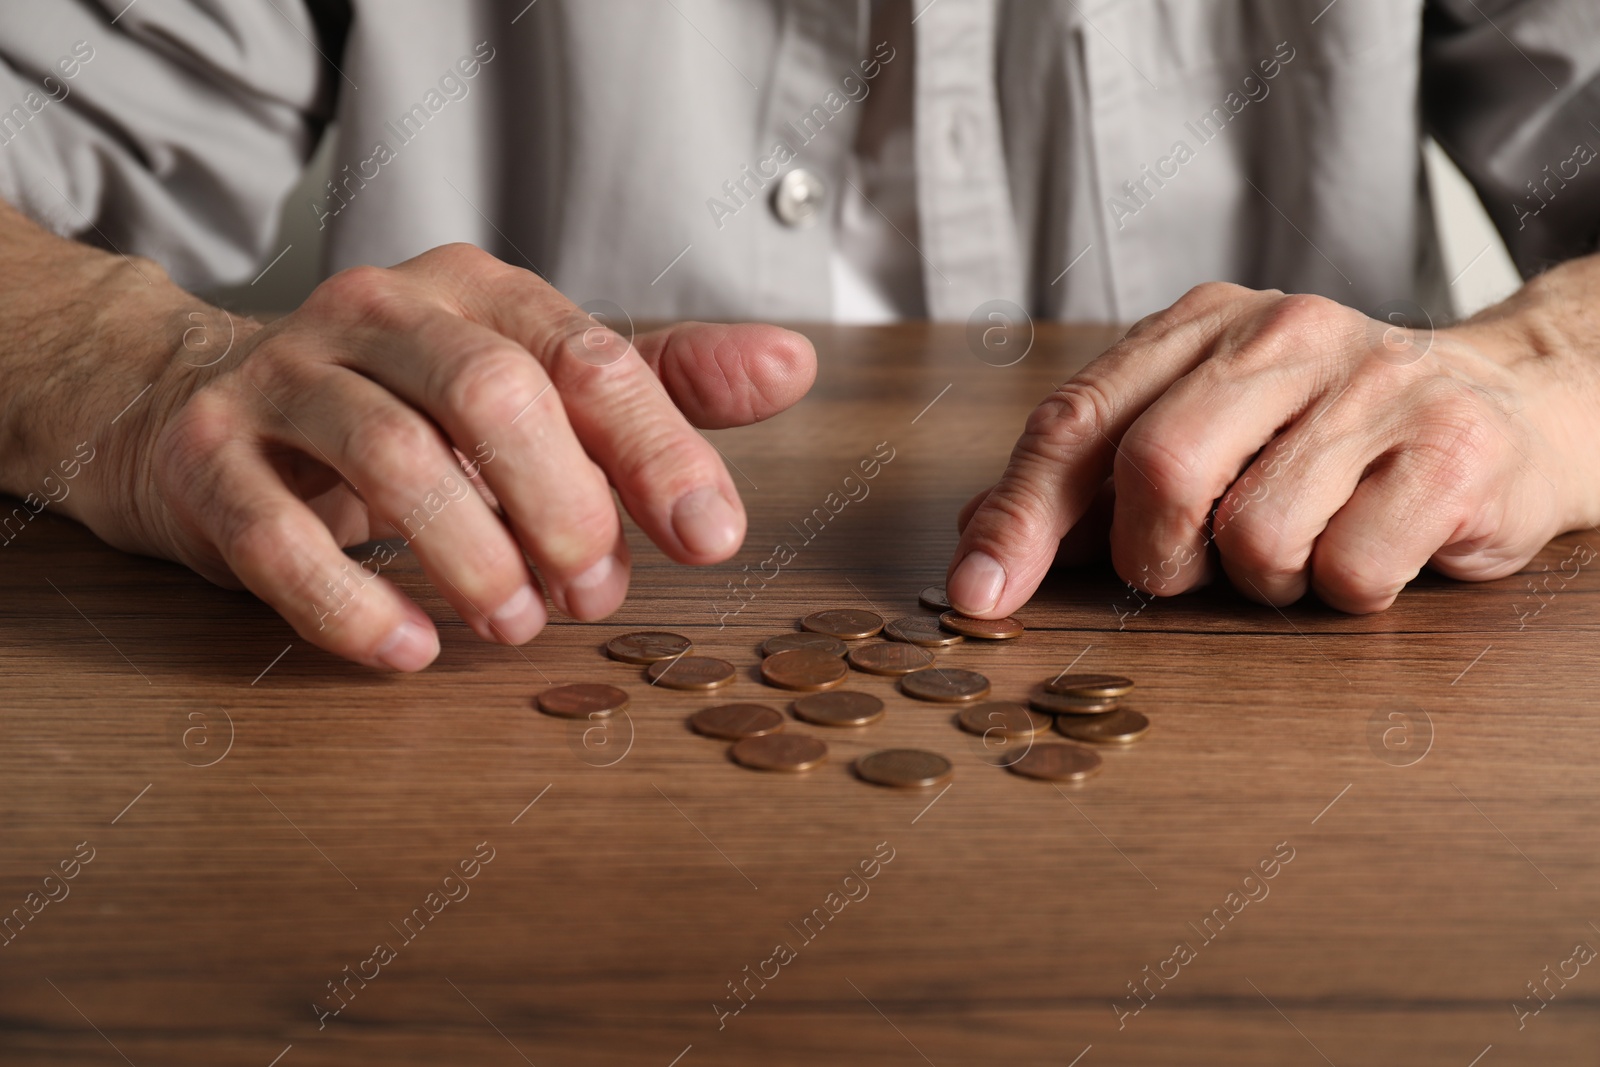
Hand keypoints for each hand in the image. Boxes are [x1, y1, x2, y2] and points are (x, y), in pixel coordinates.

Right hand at [93, 244, 813, 668]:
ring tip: (517, 627)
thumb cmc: (411, 410)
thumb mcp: (540, 384)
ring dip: (475, 560)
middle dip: (564, 508)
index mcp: (477, 290)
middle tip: (596, 596)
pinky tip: (413, 651)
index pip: (587, 358)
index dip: (658, 451)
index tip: (712, 539)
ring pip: (391, 458)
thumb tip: (793, 365)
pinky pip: (279, 537)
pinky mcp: (209, 457)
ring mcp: (283, 377)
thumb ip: (661, 383)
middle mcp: (379, 313)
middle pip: (492, 393)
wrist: (209, 411)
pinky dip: (355, 606)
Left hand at [947, 262, 1599, 617]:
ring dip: (1264, 580)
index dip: (1019, 516)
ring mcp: (1376, 383)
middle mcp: (1288, 334)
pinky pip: (1349, 569)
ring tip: (1308, 545)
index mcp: (1205, 326)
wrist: (1519, 407)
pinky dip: (1347, 588)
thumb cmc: (1333, 439)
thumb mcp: (1208, 431)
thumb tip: (981, 545)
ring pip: (1255, 536)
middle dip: (1155, 557)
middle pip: (1157, 467)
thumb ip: (1095, 477)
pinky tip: (1377, 545)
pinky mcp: (1454, 449)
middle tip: (1189, 574)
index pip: (1078, 420)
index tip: (977, 595)